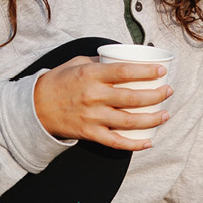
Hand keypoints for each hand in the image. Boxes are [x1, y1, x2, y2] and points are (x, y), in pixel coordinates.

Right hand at [33, 56, 171, 149]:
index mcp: (91, 75)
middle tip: (168, 91)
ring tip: (165, 114)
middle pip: (132, 97)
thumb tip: (124, 57)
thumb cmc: (59, 81)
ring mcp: (92, 117)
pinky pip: (116, 142)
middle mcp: (93, 96)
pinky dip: (134, 145)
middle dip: (156, 95)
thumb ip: (101, 61)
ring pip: (129, 121)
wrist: (34, 107)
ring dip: (152, 119)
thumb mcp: (77, 63)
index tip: (162, 71)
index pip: (124, 72)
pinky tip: (148, 142)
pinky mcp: (89, 133)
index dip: (146, 72)